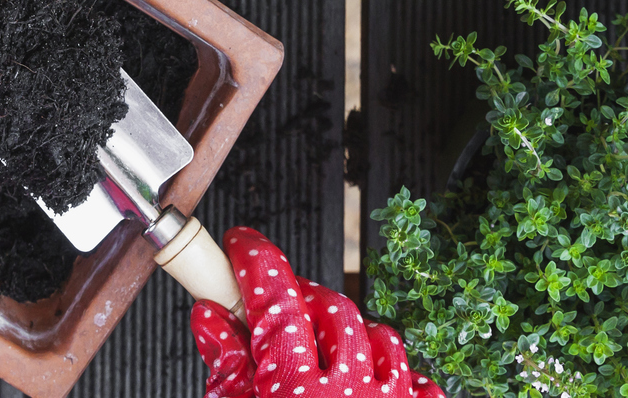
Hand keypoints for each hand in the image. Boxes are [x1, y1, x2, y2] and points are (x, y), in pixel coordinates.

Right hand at [189, 227, 444, 397]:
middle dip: (300, 299)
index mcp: (294, 389)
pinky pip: (418, 380)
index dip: (253, 259)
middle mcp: (349, 393)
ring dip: (348, 332)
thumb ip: (225, 365)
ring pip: (379, 337)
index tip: (240, 243)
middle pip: (330, 308)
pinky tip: (370, 381)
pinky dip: (394, 372)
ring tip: (324, 352)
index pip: (274, 297)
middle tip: (277, 312)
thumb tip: (209, 316)